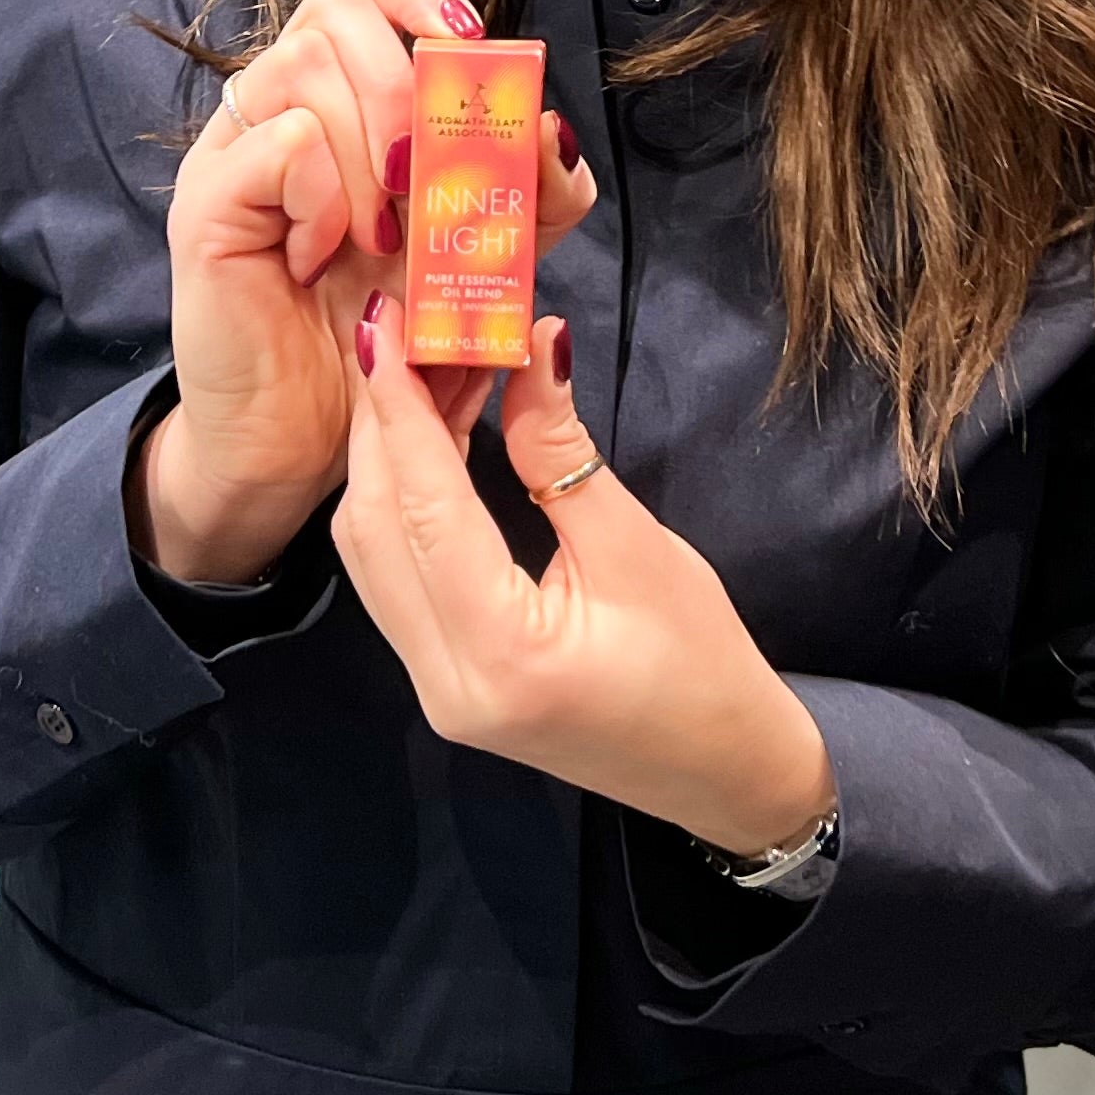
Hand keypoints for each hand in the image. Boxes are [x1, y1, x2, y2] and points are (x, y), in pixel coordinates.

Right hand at [145, 0, 599, 583]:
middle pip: (333, 10)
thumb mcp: (475, 258)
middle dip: (405, 86)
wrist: (302, 441)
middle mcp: (275, 107)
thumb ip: (523, 200)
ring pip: (305, 66)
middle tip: (423, 180)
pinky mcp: (205, 205)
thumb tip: (550, 130)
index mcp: (336, 100)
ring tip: (379, 236)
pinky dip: (325, 194)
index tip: (467, 41)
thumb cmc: (379, 338)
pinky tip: (326, 253)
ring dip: (370, 152)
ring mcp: (233, 150)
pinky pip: (278, 143)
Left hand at [331, 300, 835, 859]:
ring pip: (371, 552)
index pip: (423, 507)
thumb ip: (562, 449)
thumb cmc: (701, 665)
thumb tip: (531, 341)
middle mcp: (443, 680)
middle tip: (408, 330)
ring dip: (388, 459)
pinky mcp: (441, 681)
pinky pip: (393, 577)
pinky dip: (403, 503)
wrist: (723, 771)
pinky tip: (431, 441)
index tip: (385, 322)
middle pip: (374, 528)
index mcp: (499, 653)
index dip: (397, 407)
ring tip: (425, 371)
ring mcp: (433, 689)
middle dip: (383, 421)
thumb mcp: (638, 547)